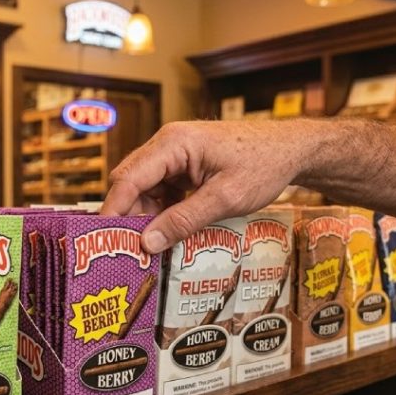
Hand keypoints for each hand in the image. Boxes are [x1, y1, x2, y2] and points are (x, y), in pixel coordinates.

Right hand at [101, 120, 302, 253]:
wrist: (292, 149)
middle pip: (130, 183)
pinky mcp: (185, 166)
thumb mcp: (224, 199)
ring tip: (151, 248)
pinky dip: (162, 212)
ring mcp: (176, 154)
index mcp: (173, 143)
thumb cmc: (264, 165)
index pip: (128, 178)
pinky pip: (162, 190)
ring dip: (146, 217)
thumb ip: (184, 220)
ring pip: (144, 189)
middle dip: (128, 216)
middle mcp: (168, 144)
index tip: (103, 241)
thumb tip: (147, 243)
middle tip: (128, 251)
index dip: (113, 211)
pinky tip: (170, 233)